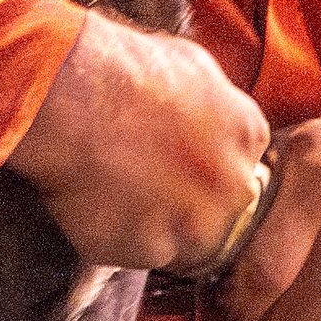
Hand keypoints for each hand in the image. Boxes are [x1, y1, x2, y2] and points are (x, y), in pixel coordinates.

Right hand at [4, 13, 270, 274]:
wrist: (72, 96)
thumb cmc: (123, 68)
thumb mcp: (191, 64)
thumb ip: (215, 102)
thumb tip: (212, 110)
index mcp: (248, 135)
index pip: (238, 170)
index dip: (201, 168)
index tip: (170, 161)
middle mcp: (233, 186)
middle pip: (218, 214)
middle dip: (185, 204)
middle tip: (138, 182)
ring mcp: (195, 224)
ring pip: (179, 242)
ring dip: (151, 227)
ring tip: (110, 193)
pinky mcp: (151, 251)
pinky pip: (135, 255)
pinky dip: (113, 237)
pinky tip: (90, 205)